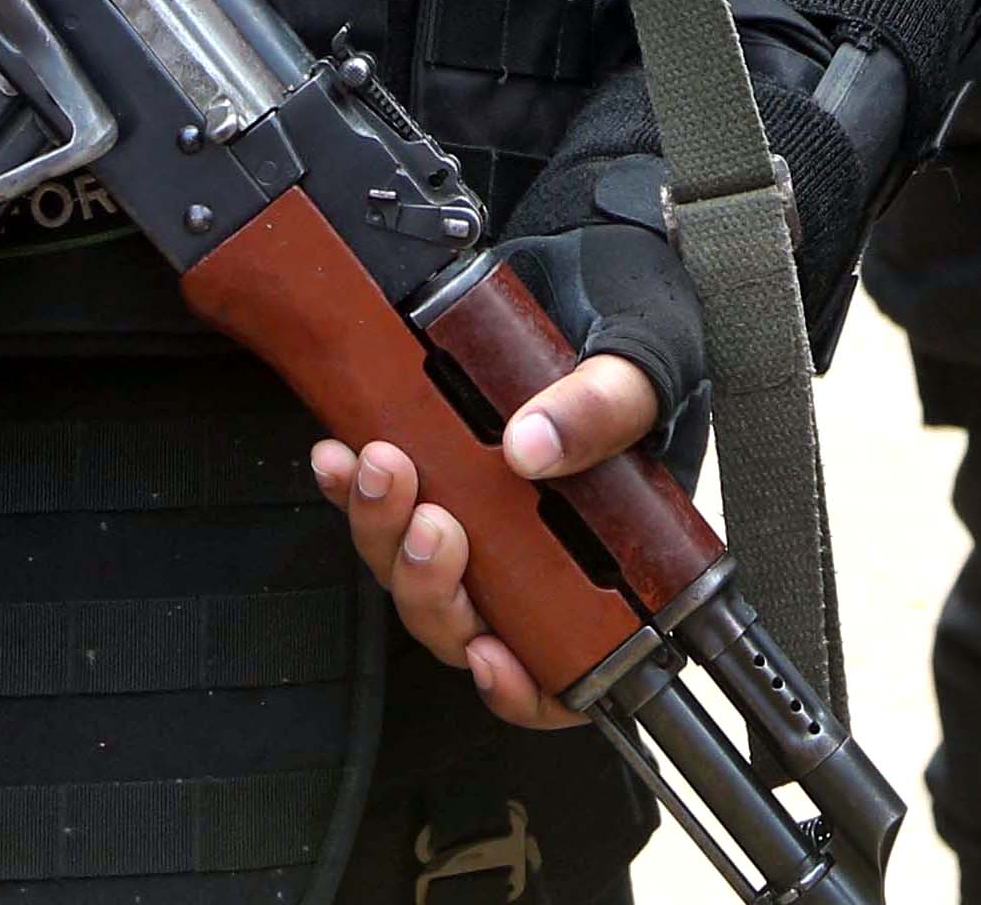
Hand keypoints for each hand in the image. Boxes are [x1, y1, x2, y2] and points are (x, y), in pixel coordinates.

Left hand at [311, 352, 663, 726]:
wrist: (595, 293)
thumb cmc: (638, 355)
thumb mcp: (643, 371)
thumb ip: (601, 409)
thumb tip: (532, 447)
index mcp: (597, 567)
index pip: (558, 673)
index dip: (518, 686)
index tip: (486, 654)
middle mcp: (526, 566)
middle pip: (461, 626)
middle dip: (430, 587)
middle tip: (431, 525)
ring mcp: (470, 531)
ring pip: (410, 578)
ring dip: (383, 534)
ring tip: (382, 469)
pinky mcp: (425, 485)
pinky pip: (376, 516)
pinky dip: (348, 494)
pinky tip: (337, 459)